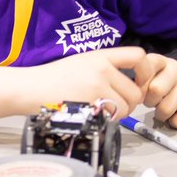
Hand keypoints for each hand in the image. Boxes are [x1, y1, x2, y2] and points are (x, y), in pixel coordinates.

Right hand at [31, 47, 145, 117]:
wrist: (30, 88)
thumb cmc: (53, 78)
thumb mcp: (81, 62)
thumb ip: (105, 67)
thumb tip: (129, 81)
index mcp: (100, 56)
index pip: (138, 56)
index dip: (146, 71)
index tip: (140, 82)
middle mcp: (101, 69)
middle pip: (135, 91)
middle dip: (130, 102)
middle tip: (118, 105)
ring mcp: (96, 88)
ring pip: (126, 107)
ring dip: (119, 114)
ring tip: (103, 111)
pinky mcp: (90, 105)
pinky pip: (112, 118)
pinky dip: (108, 121)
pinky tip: (94, 115)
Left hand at [135, 52, 176, 127]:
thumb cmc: (168, 81)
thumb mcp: (155, 73)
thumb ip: (141, 79)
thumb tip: (129, 95)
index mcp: (161, 62)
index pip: (145, 66)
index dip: (139, 83)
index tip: (139, 91)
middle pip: (156, 90)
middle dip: (150, 101)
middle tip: (153, 101)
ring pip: (166, 109)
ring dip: (161, 114)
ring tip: (164, 107)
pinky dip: (173, 121)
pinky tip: (176, 112)